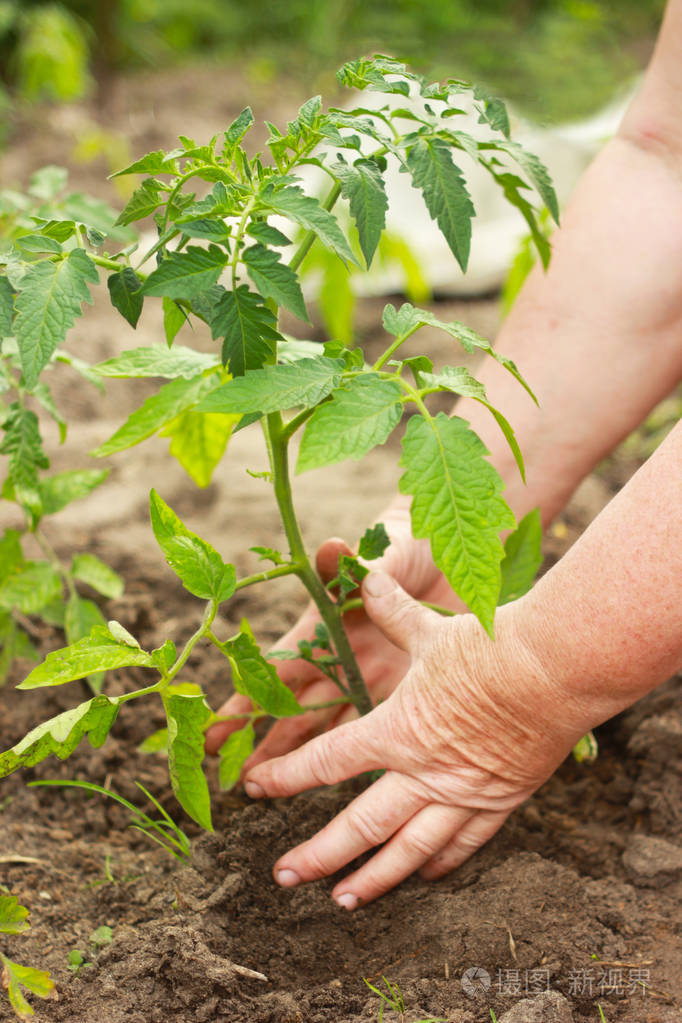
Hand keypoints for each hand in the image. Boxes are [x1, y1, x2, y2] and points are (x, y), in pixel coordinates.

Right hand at [205, 511, 457, 762]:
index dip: (248, 698)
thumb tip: (330, 547)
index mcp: (329, 625)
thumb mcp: (385, 554)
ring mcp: (373, 673)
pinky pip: (380, 724)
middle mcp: (344, 655)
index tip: (218, 727)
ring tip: (268, 788)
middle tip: (232, 777)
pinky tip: (341, 782)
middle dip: (264, 741)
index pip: (279, 668)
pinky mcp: (407, 684)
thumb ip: (358, 566)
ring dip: (300, 756)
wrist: (457, 547)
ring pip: (328, 724)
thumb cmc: (411, 543)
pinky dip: (360, 752)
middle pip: (295, 706)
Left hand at [242, 572, 591, 906]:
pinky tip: (422, 878)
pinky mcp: (498, 802)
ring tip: (343, 900)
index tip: (257, 789)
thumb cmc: (488, 646)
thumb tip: (358, 571)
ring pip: (407, 850)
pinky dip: (439, 864)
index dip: (286, 776)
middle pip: (358, 824)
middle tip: (284, 874)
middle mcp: (421, 771)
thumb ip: (390, 607)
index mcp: (395, 729)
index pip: (326, 760)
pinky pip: (462, 843)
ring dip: (372, 878)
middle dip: (317, 853)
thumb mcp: (430, 627)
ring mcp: (460, 794)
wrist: (555, 671)